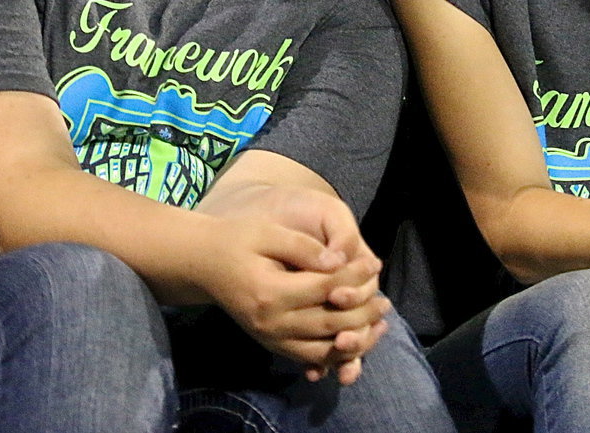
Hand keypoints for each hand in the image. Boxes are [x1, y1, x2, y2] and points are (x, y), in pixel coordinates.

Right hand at [202, 212, 388, 381]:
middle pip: (328, 324)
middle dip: (361, 314)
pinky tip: (351, 342)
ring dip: (353, 341)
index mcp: (271, 292)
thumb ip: (302, 247)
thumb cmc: (236, 240)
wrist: (203, 264)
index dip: (353, 276)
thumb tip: (337, 260)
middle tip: (386, 302)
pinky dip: (332, 355)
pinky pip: (305, 357)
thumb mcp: (267, 232)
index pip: (324, 287)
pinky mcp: (269, 343)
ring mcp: (268, 337)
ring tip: (378, 326)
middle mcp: (270, 322)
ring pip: (321, 349)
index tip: (375, 263)